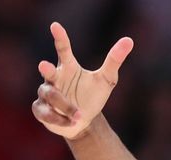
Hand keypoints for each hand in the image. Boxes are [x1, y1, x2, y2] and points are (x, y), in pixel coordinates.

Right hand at [33, 22, 133, 139]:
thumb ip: (114, 61)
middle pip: (48, 71)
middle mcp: (54, 78)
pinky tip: (71, 123)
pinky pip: (46, 113)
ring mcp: (45, 93)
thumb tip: (129, 40)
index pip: (63, 50)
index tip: (55, 26)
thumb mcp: (106, 80)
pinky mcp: (41, 110)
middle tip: (44, 65)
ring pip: (51, 96)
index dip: (60, 38)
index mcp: (68, 67)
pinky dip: (59, 120)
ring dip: (66, 107)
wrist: (84, 122)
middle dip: (46, 69)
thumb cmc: (92, 96)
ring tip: (80, 115)